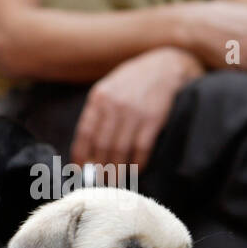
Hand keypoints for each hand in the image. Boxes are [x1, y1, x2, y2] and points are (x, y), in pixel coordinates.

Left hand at [70, 48, 203, 172]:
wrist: (167, 65)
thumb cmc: (136, 78)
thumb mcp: (110, 86)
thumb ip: (99, 110)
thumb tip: (89, 145)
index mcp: (99, 97)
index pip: (85, 133)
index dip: (81, 155)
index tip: (79, 170)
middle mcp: (114, 105)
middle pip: (101, 146)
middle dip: (99, 168)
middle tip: (99, 181)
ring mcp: (134, 113)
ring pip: (119, 151)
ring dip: (116, 171)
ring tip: (114, 181)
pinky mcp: (153, 120)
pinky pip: (141, 149)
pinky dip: (137, 163)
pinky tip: (135, 170)